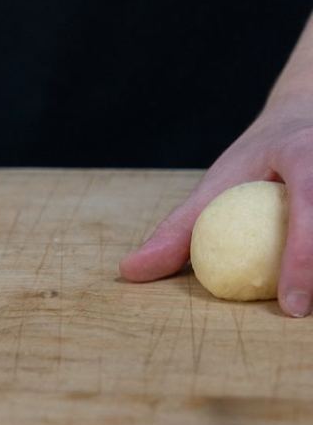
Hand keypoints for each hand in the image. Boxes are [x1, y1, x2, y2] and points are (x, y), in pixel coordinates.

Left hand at [119, 95, 312, 315]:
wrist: (312, 113)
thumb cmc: (263, 155)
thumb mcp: (220, 180)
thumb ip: (182, 228)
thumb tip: (131, 272)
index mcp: (306, 153)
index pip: (312, 203)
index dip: (305, 258)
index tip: (292, 306)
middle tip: (304, 311)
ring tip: (312, 298)